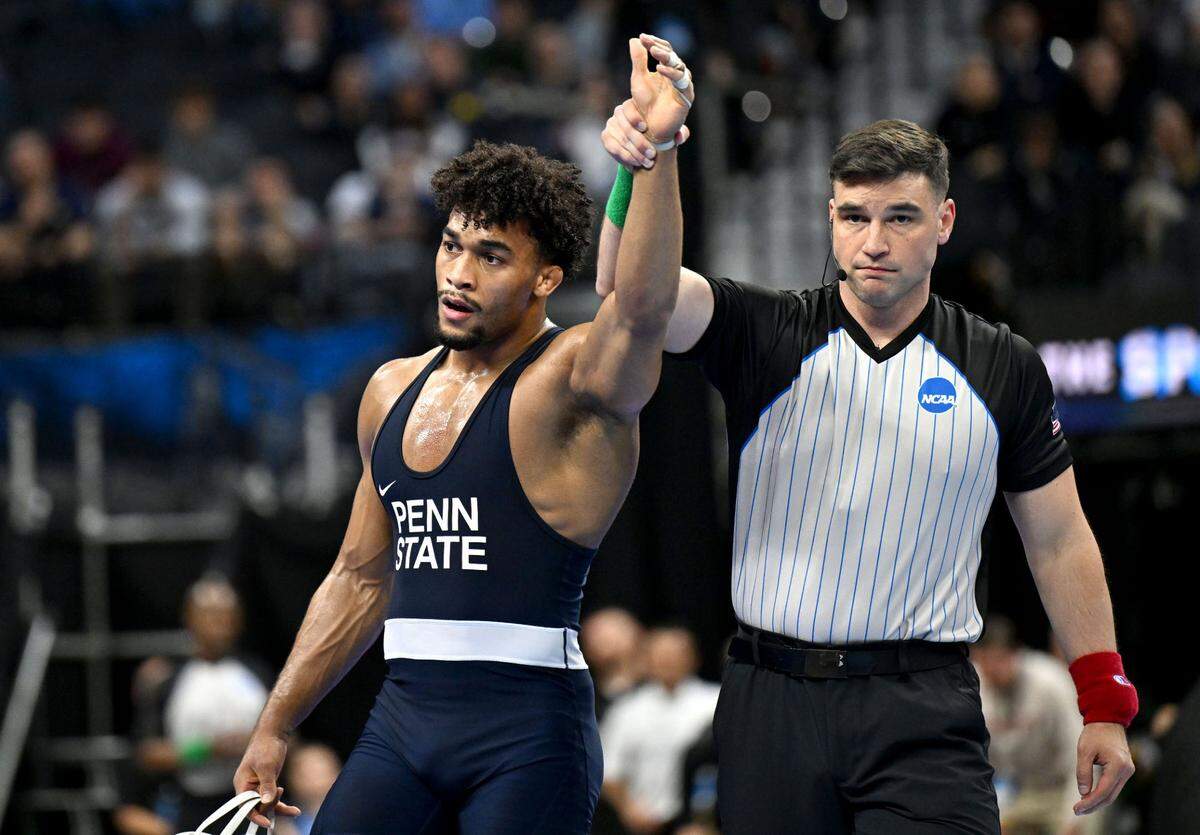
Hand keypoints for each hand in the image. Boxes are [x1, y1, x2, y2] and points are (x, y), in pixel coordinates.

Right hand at [233, 732, 301, 827]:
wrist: (274, 734)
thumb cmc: (266, 747)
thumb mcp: (267, 766)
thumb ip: (266, 785)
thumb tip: (265, 802)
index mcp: (242, 785)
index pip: (245, 807)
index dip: (255, 816)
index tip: (267, 823)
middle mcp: (248, 788)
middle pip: (258, 807)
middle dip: (271, 806)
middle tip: (280, 791)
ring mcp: (258, 787)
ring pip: (266, 805)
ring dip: (279, 808)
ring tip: (295, 811)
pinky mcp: (267, 784)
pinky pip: (272, 799)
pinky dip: (282, 804)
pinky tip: (294, 810)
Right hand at [602, 98, 690, 170]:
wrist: (644, 145)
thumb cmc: (658, 133)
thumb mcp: (670, 132)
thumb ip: (679, 132)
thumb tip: (679, 137)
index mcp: (635, 105)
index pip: (629, 107)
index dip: (635, 117)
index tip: (645, 128)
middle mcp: (620, 113)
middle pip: (626, 128)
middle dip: (640, 144)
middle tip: (652, 155)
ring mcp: (611, 124)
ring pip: (621, 140)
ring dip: (634, 154)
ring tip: (646, 163)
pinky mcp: (606, 137)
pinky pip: (612, 148)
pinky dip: (624, 157)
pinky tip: (634, 165)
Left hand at [628, 32, 693, 146]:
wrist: (650, 127)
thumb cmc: (645, 104)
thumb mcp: (638, 78)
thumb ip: (638, 60)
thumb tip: (634, 39)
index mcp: (667, 69)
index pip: (664, 50)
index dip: (654, 42)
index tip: (642, 37)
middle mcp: (677, 75)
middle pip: (673, 56)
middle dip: (660, 47)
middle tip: (648, 42)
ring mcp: (682, 86)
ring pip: (679, 66)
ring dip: (666, 57)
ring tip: (653, 52)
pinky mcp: (686, 97)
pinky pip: (681, 82)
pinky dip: (671, 73)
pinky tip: (659, 68)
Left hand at [1073, 722, 1133, 815]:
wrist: (1108, 720)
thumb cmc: (1094, 734)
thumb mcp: (1084, 751)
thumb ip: (1083, 772)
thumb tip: (1083, 793)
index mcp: (1118, 765)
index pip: (1103, 791)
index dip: (1089, 802)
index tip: (1076, 808)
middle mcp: (1127, 770)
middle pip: (1110, 796)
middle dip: (1093, 805)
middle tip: (1076, 811)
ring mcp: (1128, 771)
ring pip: (1113, 793)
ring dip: (1098, 802)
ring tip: (1082, 807)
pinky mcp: (1125, 770)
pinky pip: (1114, 787)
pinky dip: (1103, 794)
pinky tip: (1090, 797)